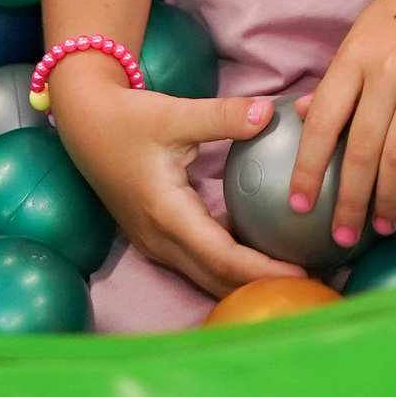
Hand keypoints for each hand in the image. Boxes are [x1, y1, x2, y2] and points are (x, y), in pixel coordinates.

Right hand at [47, 56, 305, 297]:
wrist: (83, 121)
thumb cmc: (127, 118)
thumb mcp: (174, 113)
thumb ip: (223, 116)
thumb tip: (269, 113)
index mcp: (165, 215)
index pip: (222, 257)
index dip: (262, 270)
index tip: (301, 272)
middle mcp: (159, 238)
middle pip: (218, 277)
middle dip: (262, 284)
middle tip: (312, 279)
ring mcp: (155, 241)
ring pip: (207, 274)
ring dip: (246, 278)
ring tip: (293, 270)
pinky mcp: (156, 236)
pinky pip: (199, 260)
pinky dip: (230, 262)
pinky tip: (261, 247)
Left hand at [290, 0, 395, 245]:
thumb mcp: (367, 30)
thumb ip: (340, 77)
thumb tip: (302, 116)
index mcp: (354, 54)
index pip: (322, 121)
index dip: (306, 167)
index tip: (296, 205)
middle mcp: (385, 66)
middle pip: (361, 148)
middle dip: (349, 200)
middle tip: (342, 238)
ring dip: (390, 195)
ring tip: (383, 225)